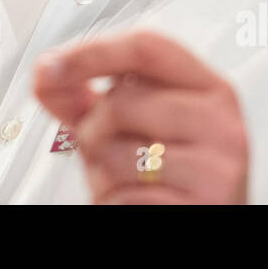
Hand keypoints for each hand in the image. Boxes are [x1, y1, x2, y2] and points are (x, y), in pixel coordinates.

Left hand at [33, 28, 248, 203]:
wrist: (205, 220)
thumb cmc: (169, 178)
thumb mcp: (132, 128)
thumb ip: (87, 98)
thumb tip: (47, 74)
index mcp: (207, 88)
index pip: (146, 47)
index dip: (90, 53)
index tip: (49, 67)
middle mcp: (221, 122)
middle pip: (121, 100)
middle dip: (92, 131)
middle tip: (109, 153)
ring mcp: (217, 167)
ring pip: (116, 152)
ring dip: (100, 173)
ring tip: (125, 181)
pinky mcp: (203, 204)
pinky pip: (124, 196)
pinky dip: (113, 203)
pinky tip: (137, 202)